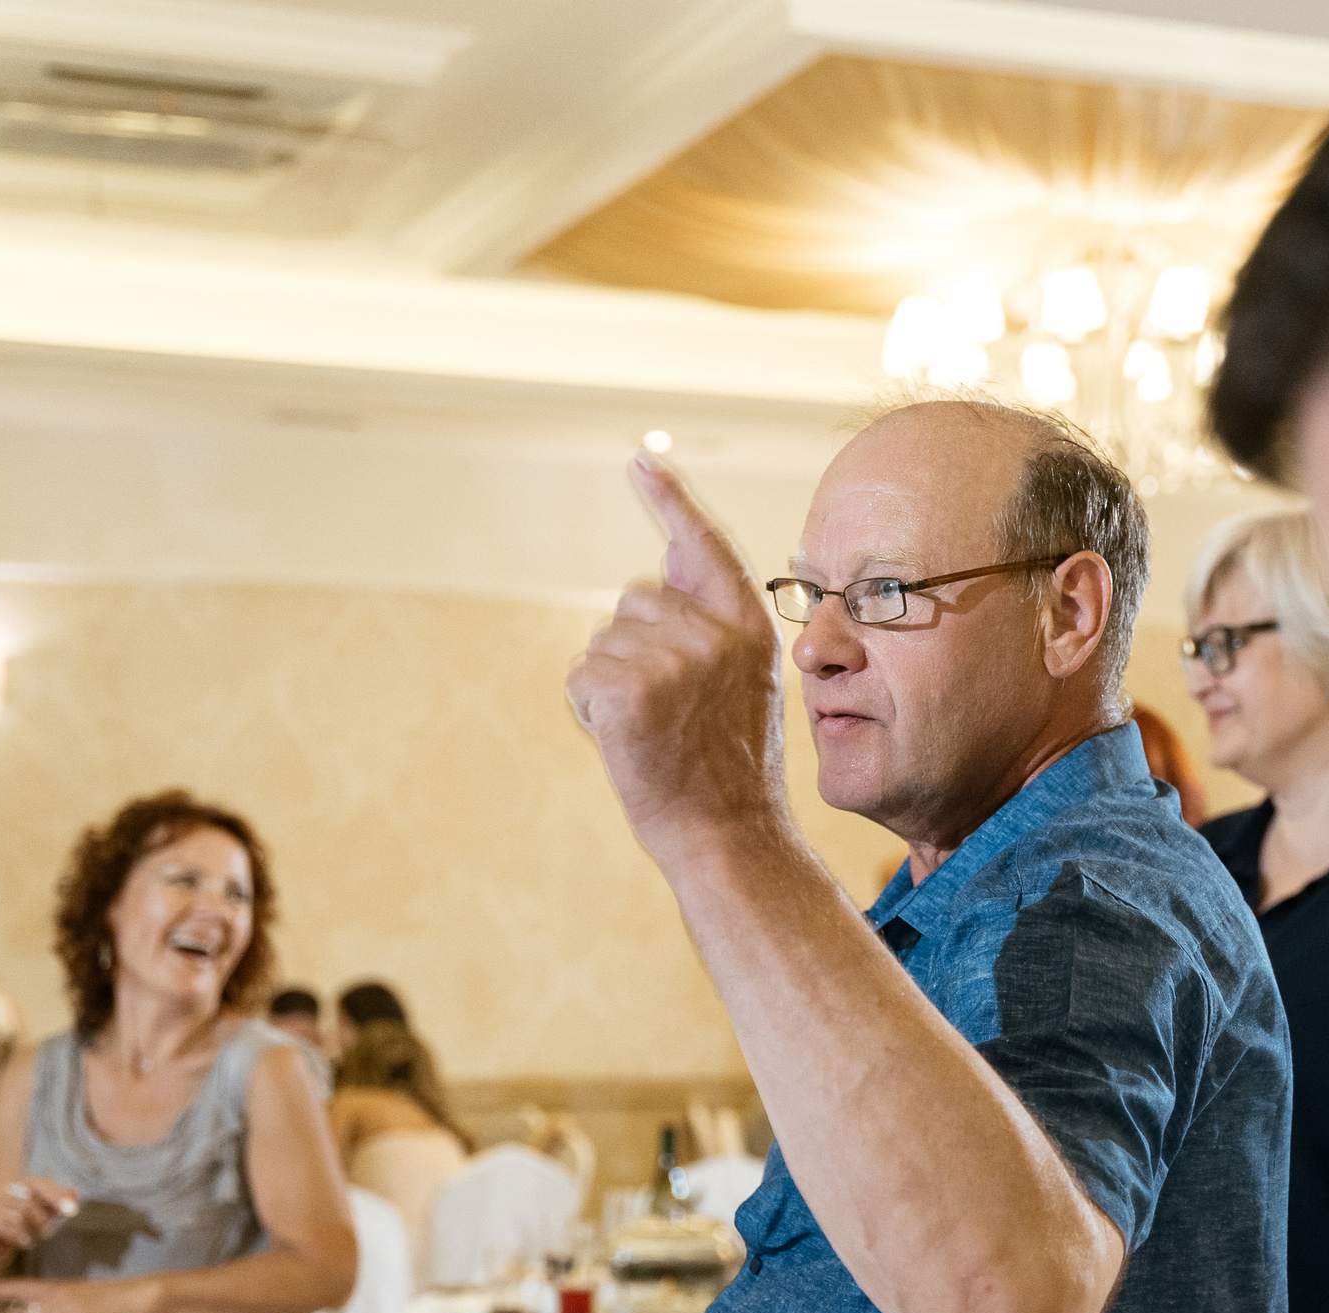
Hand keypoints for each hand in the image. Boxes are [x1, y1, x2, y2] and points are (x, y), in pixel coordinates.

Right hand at [0, 1177, 80, 1290]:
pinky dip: (17, 1235)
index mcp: (18, 1185)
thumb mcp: (38, 1214)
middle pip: (29, 1199)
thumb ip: (54, 1202)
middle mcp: (2, 1192)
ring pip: (17, 1213)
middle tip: (47, 1233)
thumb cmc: (13, 1226)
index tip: (73, 1211)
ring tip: (33, 1238)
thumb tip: (76, 1191)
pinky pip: (2, 1225)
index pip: (40, 1184)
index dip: (57, 1196)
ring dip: (30, 1228)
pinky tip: (25, 1242)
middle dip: (42, 1218)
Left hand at [566, 452, 788, 862]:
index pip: (705, 546)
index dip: (672, 501)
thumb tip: (666, 561)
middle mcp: (713, 632)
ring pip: (603, 641)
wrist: (729, 836)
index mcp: (748, 627)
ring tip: (654, 732)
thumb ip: (712, 626)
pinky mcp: (627, 687)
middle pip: (634, 599)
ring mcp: (672, 657)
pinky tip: (626, 742)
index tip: (641, 462)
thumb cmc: (729, 769)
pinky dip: (588, 711)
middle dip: (633, 647)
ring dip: (611, 684)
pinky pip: (580, 676)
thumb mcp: (743, 686)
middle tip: (670, 712)